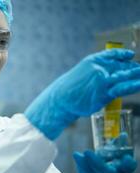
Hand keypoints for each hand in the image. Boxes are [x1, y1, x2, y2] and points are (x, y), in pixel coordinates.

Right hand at [24, 49, 139, 139]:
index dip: (123, 55)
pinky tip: (139, 83)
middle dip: (134, 68)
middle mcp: (99, 68)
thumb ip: (96, 70)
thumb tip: (110, 73)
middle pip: (122, 66)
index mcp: (92, 60)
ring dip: (137, 74)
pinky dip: (134, 85)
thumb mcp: (82, 73)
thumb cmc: (70, 88)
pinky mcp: (104, 94)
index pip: (113, 55)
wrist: (60, 99)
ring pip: (125, 76)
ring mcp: (102, 81)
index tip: (130, 55)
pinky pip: (122, 88)